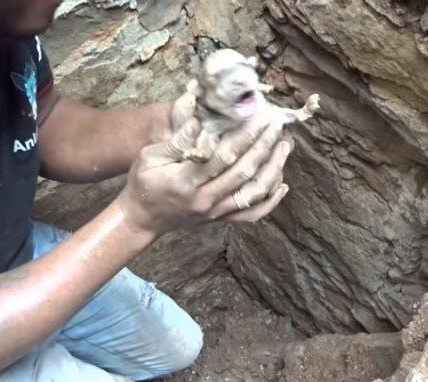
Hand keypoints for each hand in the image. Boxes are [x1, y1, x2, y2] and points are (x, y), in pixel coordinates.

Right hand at [116, 92, 292, 234]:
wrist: (142, 218)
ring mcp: (214, 212)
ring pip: (253, 194)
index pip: (223, 156)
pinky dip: (270, 202)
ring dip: (273, 169)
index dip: (245, 135)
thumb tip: (200, 119)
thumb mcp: (149, 156)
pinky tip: (282, 184)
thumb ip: (177, 140)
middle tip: (277, 124)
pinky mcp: (220, 220)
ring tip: (284, 146)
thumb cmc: (143, 182)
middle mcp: (204, 200)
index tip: (259, 116)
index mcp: (185, 181)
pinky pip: (251, 215)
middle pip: (244, 172)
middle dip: (264, 146)